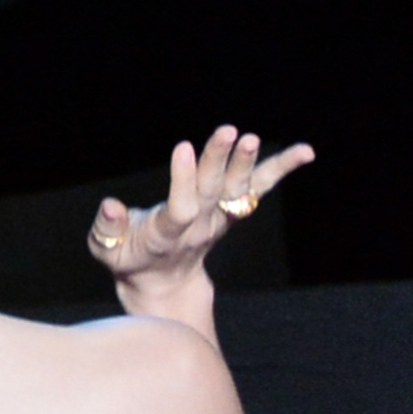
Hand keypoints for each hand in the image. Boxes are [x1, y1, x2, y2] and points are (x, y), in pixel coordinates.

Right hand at [87, 126, 314, 301]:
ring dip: (248, 163)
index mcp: (167, 236)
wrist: (164, 281)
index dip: (182, 180)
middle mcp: (199, 227)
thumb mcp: (107, 252)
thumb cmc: (128, 259)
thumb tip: (111, 204)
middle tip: (228, 132)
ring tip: (252, 138)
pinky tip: (306, 152)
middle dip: (219, 160)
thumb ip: (108, 229)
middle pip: (212, 192)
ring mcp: (218, 218)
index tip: (181, 147)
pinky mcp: (230, 209)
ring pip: (237, 189)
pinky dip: (281, 168)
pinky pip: (258, 188)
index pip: (180, 207)